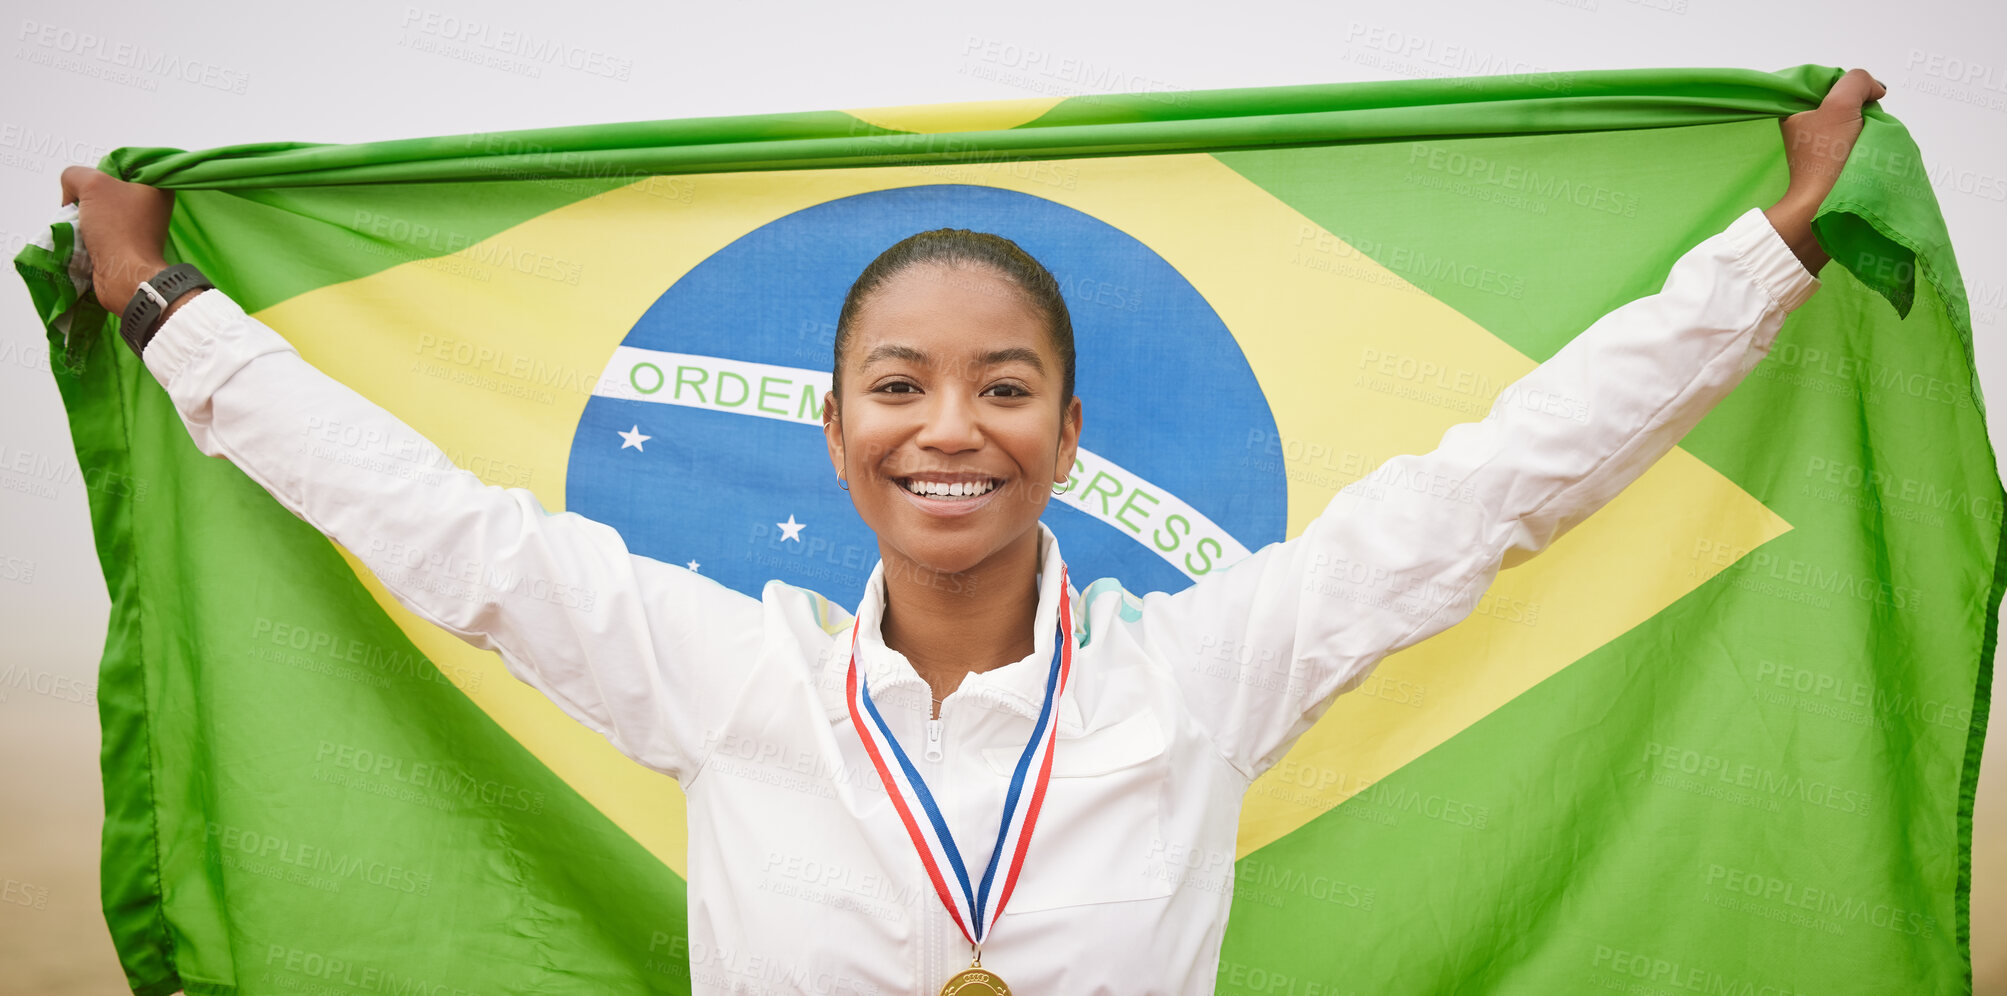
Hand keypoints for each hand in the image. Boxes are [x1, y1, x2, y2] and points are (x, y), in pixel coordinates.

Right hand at [58, 165, 177, 313]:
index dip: (98, 174)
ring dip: (83, 218)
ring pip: (99, 213)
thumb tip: (72, 191)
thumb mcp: (93, 184)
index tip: (90, 188)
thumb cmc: (117, 229)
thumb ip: (76, 174)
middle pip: (105, 191)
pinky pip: (99, 233)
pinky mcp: (125, 247)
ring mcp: (138, 229)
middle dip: (86, 198)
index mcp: (156, 188)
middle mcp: (151, 208)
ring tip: (78, 224)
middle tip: (80, 207)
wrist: (124, 275)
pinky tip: (79, 237)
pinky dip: (85, 235)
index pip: (119, 168)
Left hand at [1763, 68, 1887, 275]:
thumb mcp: (1840, 105)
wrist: (1825, 205)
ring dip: (1867, 126)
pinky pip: (1856, 142)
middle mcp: (1802, 128)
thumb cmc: (1828, 156)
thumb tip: (1875, 90)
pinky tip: (1871, 150)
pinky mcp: (1833, 163)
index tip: (1861, 101)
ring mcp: (1818, 147)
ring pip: (1853, 121)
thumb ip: (1857, 82)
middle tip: (1866, 123)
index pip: (1828, 83)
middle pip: (1843, 102)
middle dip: (1861, 108)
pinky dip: (1867, 142)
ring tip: (1869, 139)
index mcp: (1793, 112)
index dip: (1850, 87)